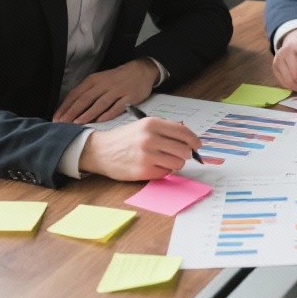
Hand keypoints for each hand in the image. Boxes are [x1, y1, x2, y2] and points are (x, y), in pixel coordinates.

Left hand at [54, 57, 158, 123]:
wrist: (141, 71)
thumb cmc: (116, 79)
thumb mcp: (100, 81)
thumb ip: (87, 93)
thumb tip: (72, 110)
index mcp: (94, 80)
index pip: (76, 94)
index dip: (65, 107)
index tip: (56, 118)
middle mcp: (104, 84)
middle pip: (85, 99)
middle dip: (72, 112)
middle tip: (63, 124)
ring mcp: (117, 90)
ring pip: (99, 103)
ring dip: (87, 114)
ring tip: (77, 124)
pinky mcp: (129, 97)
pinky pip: (117, 106)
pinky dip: (108, 114)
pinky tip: (100, 121)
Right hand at [78, 117, 200, 179]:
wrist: (100, 151)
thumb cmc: (123, 139)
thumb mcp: (143, 126)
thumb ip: (165, 129)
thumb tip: (188, 136)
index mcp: (152, 124)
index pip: (184, 133)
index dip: (194, 140)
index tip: (197, 145)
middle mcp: (150, 138)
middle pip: (184, 150)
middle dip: (185, 154)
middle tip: (179, 154)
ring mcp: (147, 155)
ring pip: (178, 163)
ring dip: (175, 163)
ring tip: (164, 160)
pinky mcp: (143, 171)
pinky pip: (166, 173)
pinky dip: (164, 171)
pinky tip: (154, 166)